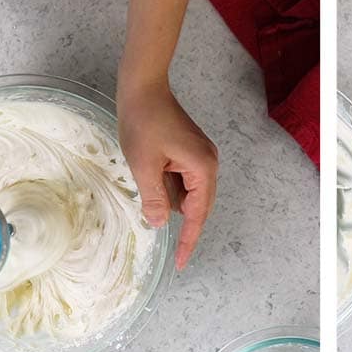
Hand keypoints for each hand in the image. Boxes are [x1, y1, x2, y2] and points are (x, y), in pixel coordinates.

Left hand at [117, 80, 217, 270]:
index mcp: (202, 167)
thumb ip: (154, 198)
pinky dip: (168, 186)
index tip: (180, 263)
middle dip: (177, 218)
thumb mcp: (144, 166)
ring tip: (146, 179)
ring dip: (168, 197)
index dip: (188, 240)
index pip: (197, 214)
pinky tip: (151, 176)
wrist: (143, 88)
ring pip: (188, 192)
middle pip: (197, 204)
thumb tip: (159, 224)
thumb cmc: (143, 123)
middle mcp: (208, 162)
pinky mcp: (190, 150)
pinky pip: (182, 179)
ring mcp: (201, 155)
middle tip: (160, 237)